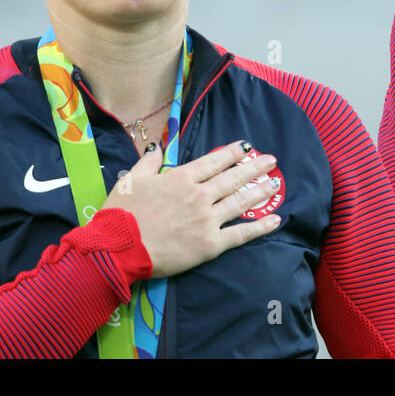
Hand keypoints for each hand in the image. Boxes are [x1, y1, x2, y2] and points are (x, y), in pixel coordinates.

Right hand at [101, 140, 280, 278]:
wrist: (118, 248)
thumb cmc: (122, 214)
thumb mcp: (131, 180)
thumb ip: (148, 163)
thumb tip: (156, 147)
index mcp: (182, 178)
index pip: (214, 161)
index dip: (232, 152)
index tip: (247, 146)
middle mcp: (199, 195)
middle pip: (234, 178)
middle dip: (254, 167)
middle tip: (271, 160)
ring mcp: (207, 219)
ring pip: (241, 201)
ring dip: (261, 192)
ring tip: (276, 184)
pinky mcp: (211, 244)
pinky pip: (241, 233)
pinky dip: (260, 227)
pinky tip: (275, 220)